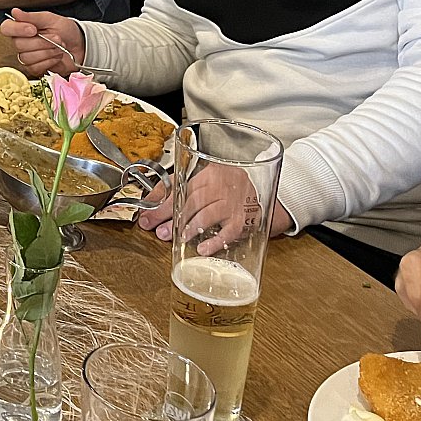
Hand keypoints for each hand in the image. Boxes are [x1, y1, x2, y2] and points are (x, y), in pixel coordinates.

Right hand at [1, 8, 82, 77]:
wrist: (80, 46)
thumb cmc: (65, 30)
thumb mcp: (51, 19)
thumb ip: (32, 17)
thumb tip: (14, 12)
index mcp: (22, 27)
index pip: (6, 28)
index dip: (18, 30)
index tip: (34, 29)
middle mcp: (21, 42)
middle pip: (19, 45)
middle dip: (42, 42)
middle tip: (57, 38)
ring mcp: (27, 57)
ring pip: (27, 57)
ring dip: (48, 52)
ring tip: (59, 47)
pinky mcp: (35, 69)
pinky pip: (35, 67)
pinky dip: (49, 62)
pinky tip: (56, 57)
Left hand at [135, 166, 292, 250]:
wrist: (274, 196)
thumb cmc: (234, 191)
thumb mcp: (210, 184)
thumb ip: (184, 191)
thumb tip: (152, 204)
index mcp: (211, 171)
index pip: (181, 186)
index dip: (160, 201)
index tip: (146, 215)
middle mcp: (224, 184)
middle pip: (191, 199)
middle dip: (169, 216)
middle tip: (155, 228)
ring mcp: (236, 202)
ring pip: (207, 213)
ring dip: (188, 227)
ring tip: (174, 237)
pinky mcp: (248, 219)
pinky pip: (229, 231)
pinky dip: (215, 241)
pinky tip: (202, 248)